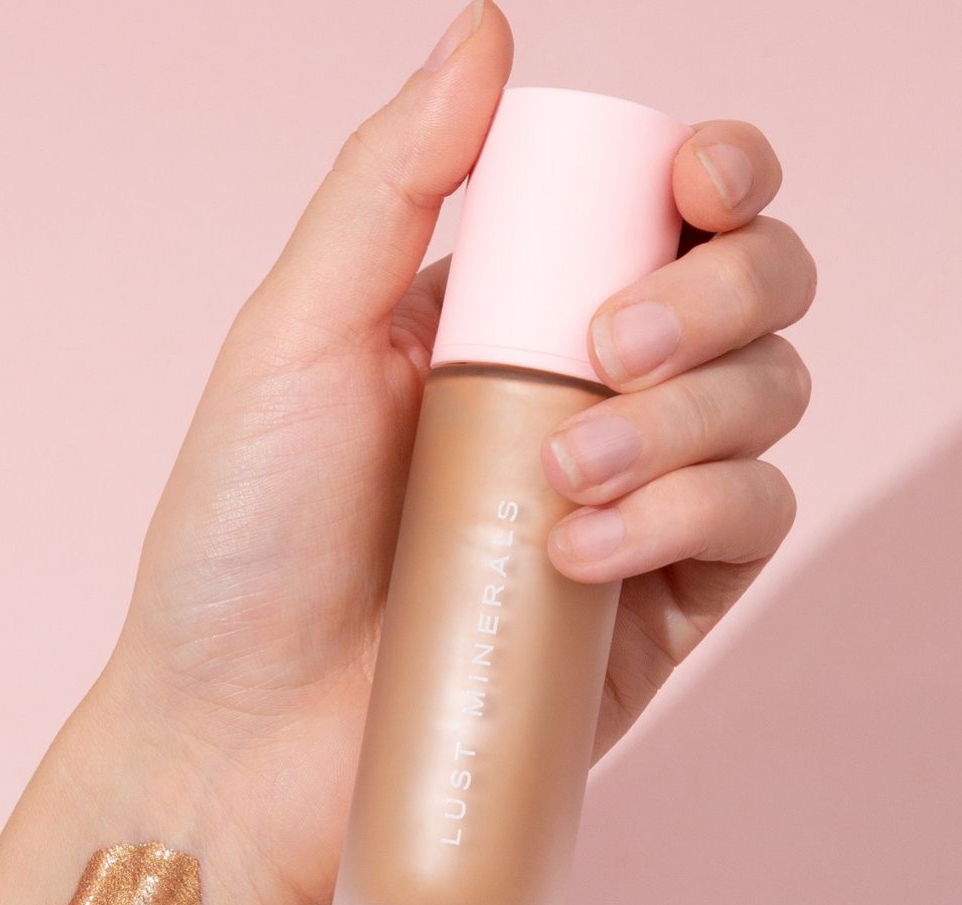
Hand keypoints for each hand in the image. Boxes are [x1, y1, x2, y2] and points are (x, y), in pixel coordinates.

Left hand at [108, 0, 815, 904]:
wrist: (240, 732)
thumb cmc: (243, 541)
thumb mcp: (293, 337)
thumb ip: (388, 185)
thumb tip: (487, 33)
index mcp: (502, 320)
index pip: (659, 215)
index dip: (713, 177)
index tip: (694, 180)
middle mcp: (577, 399)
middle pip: (748, 297)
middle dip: (722, 292)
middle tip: (614, 342)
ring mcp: (624, 504)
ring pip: (766, 405)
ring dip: (696, 415)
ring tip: (564, 468)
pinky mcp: (649, 609)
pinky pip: (746, 526)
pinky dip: (694, 513)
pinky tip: (586, 546)